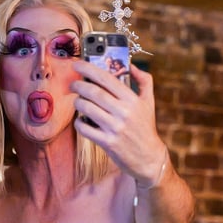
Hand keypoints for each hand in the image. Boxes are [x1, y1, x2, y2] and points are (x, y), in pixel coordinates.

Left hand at [70, 61, 167, 184]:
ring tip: (77, 101)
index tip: (77, 64)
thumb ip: (144, 81)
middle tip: (73, 84)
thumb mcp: (149, 102)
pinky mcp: (107, 142)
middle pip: (94, 92)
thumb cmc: (145, 128)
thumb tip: (132, 65)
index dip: (89, 69)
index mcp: (132, 100)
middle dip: (79, 85)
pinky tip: (80, 120)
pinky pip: (85, 128)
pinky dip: (78, 122)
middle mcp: (124, 112)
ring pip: (87, 108)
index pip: (107, 78)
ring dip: (77, 102)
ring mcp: (115, 128)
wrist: (149, 158)